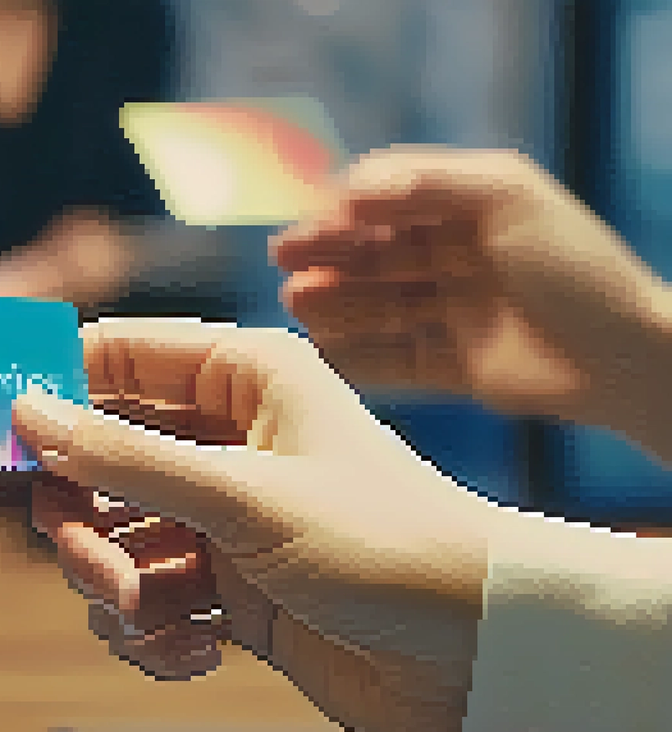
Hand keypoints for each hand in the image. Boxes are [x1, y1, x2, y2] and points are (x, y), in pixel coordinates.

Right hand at [12, 318, 495, 731]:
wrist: (479, 656)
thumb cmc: (388, 544)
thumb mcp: (248, 496)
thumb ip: (127, 458)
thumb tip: (27, 415)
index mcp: (244, 379)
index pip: (116, 356)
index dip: (54, 390)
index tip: (0, 435)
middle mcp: (227, 441)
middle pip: (95, 462)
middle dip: (84, 524)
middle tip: (102, 569)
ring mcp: (223, 517)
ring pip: (112, 539)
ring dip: (117, 587)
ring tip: (156, 618)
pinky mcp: (228, 588)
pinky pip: (146, 601)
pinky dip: (153, 634)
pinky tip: (194, 653)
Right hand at [272, 147, 671, 437]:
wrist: (626, 358)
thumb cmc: (575, 268)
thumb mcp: (506, 197)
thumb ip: (429, 183)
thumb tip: (353, 189)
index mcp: (471, 210)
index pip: (391, 199)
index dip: (347, 207)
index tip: (315, 220)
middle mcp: (458, 258)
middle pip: (373, 252)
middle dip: (327, 254)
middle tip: (286, 260)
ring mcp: (453, 313)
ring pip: (374, 305)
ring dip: (333, 302)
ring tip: (299, 302)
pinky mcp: (453, 367)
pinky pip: (390, 361)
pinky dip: (354, 356)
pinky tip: (322, 349)